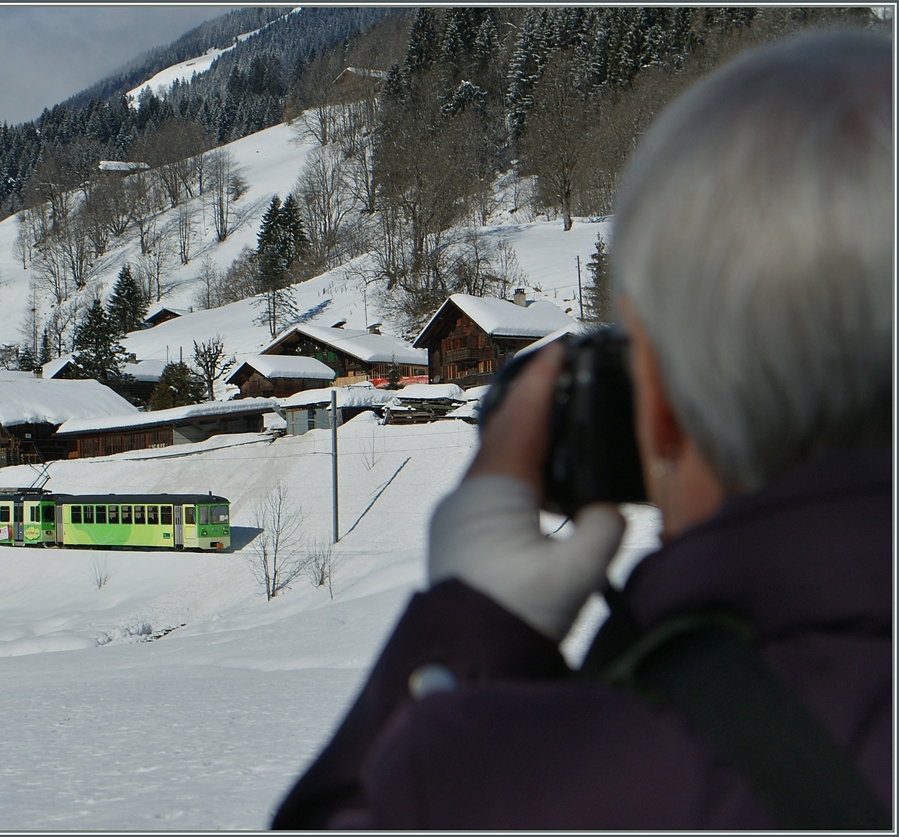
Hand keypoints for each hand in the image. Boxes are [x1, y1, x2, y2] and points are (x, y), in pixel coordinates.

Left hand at [428, 344, 625, 640]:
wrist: (463, 659)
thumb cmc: (513, 616)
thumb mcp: (575, 575)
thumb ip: (604, 531)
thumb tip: (609, 509)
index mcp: (495, 487)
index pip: (523, 417)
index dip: (543, 379)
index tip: (559, 348)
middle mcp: (470, 492)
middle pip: (504, 430)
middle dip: (532, 400)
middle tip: (560, 373)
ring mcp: (460, 514)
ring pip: (495, 458)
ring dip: (524, 435)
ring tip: (556, 419)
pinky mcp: (460, 536)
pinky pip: (491, 484)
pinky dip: (517, 466)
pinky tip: (539, 479)